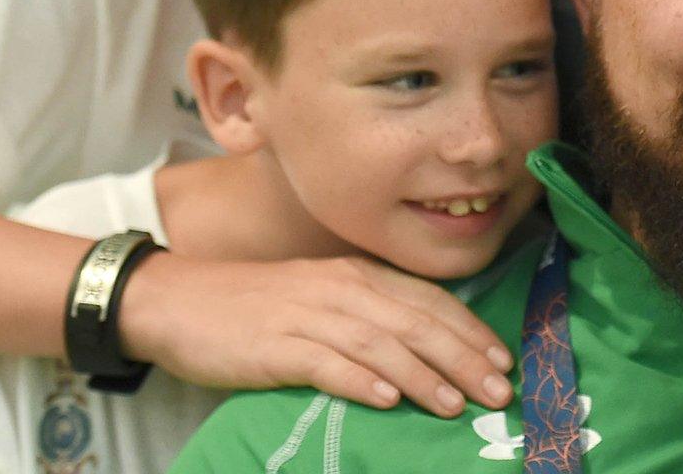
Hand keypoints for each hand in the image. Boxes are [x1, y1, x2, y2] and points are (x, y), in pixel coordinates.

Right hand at [117, 252, 513, 416]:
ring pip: (381, 345)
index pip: (429, 301)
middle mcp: (342, 289)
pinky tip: (387, 400)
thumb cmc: (258, 308)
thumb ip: (370, 315)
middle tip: (497, 392)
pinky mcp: (276, 346)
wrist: (179, 301)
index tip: (503, 361)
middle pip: (417, 323)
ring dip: (424, 376)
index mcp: (359, 276)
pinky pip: (326, 363)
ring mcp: (308, 316)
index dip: (470, 331)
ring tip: (455, 405)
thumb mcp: (324, 299)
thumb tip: (426, 349)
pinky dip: (360, 381)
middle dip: (464, 359)